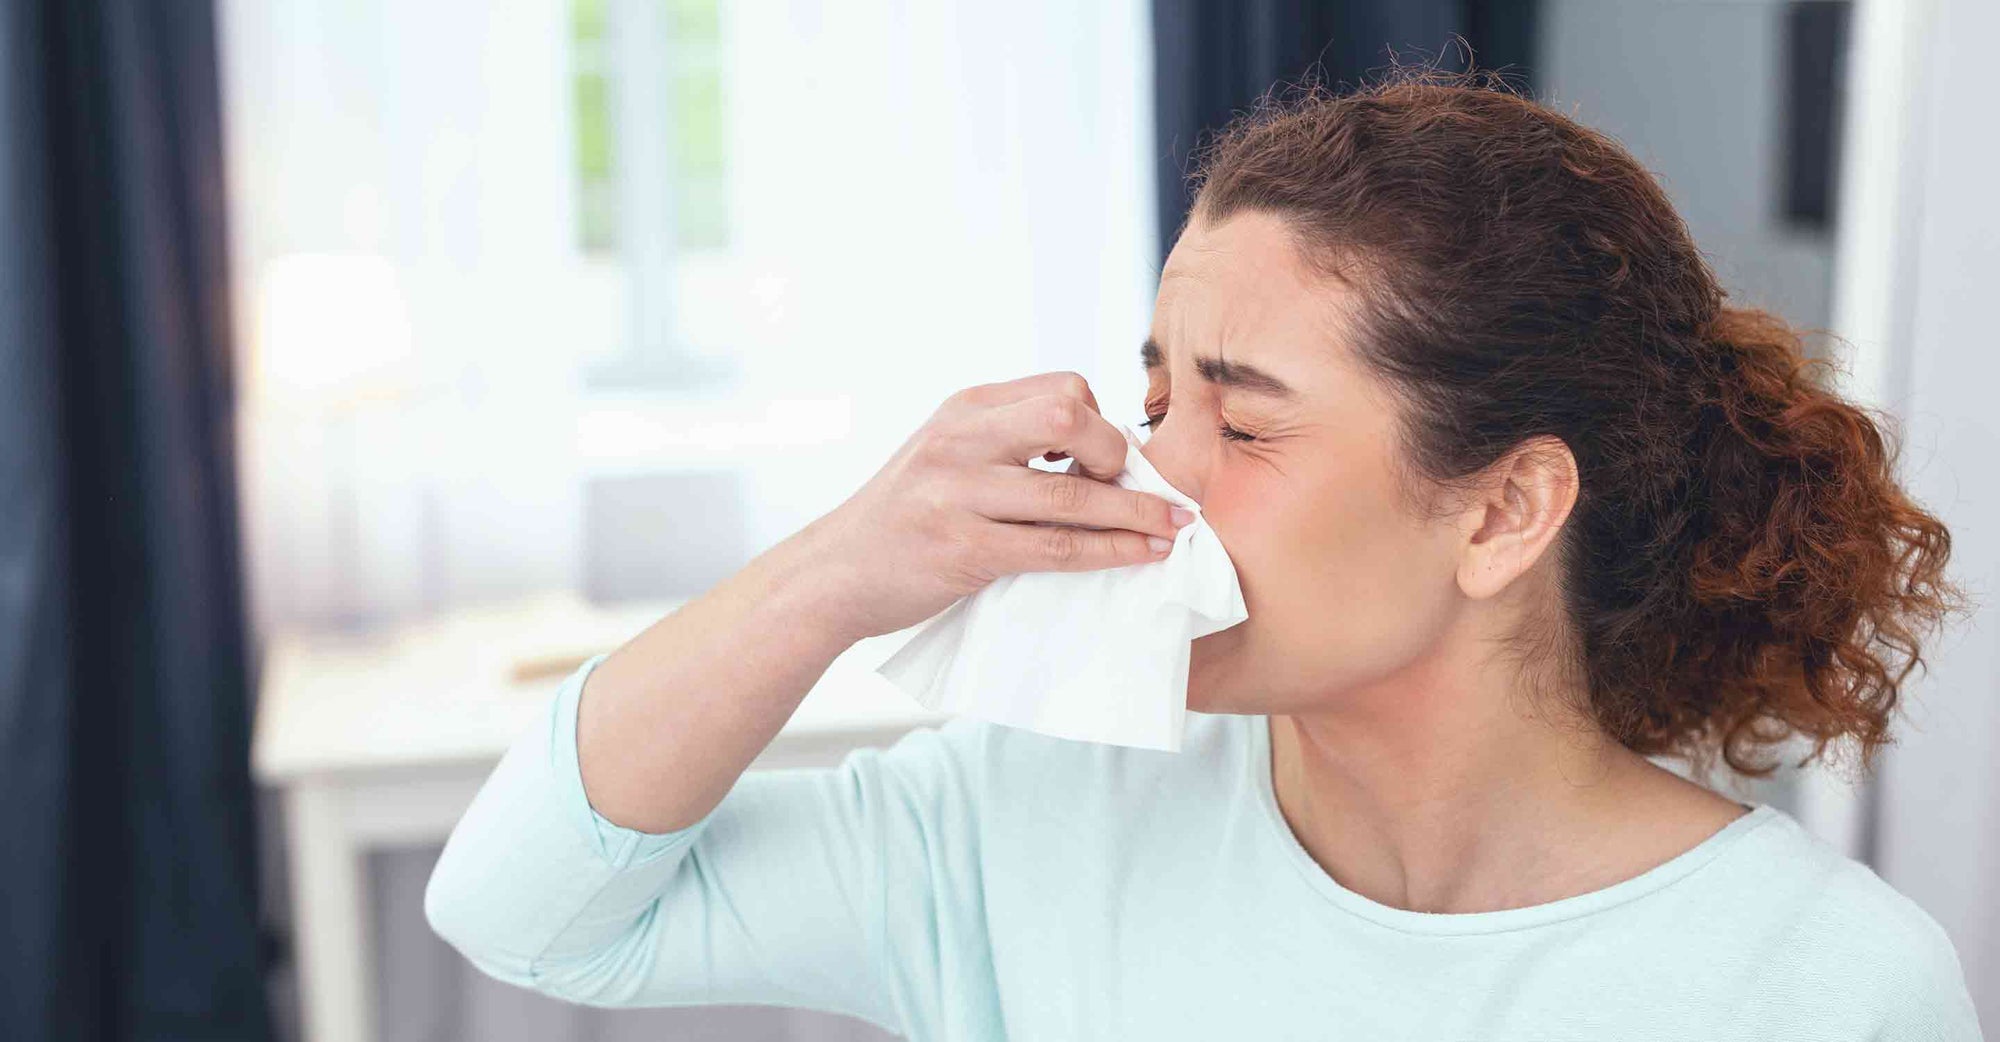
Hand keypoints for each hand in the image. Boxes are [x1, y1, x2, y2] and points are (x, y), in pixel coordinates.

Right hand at [791, 371, 1193, 641]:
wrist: (835, 573)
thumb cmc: (905, 518)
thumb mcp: (947, 455)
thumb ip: (1008, 442)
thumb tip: (1104, 449)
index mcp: (965, 409)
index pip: (1062, 387)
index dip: (1103, 420)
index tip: (1113, 459)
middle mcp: (960, 439)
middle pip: (1068, 415)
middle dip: (1118, 453)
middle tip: (1135, 487)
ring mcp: (958, 493)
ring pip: (1071, 492)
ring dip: (1135, 512)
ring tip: (1175, 527)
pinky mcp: (963, 549)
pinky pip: (1057, 547)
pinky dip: (1111, 551)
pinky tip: (1142, 554)